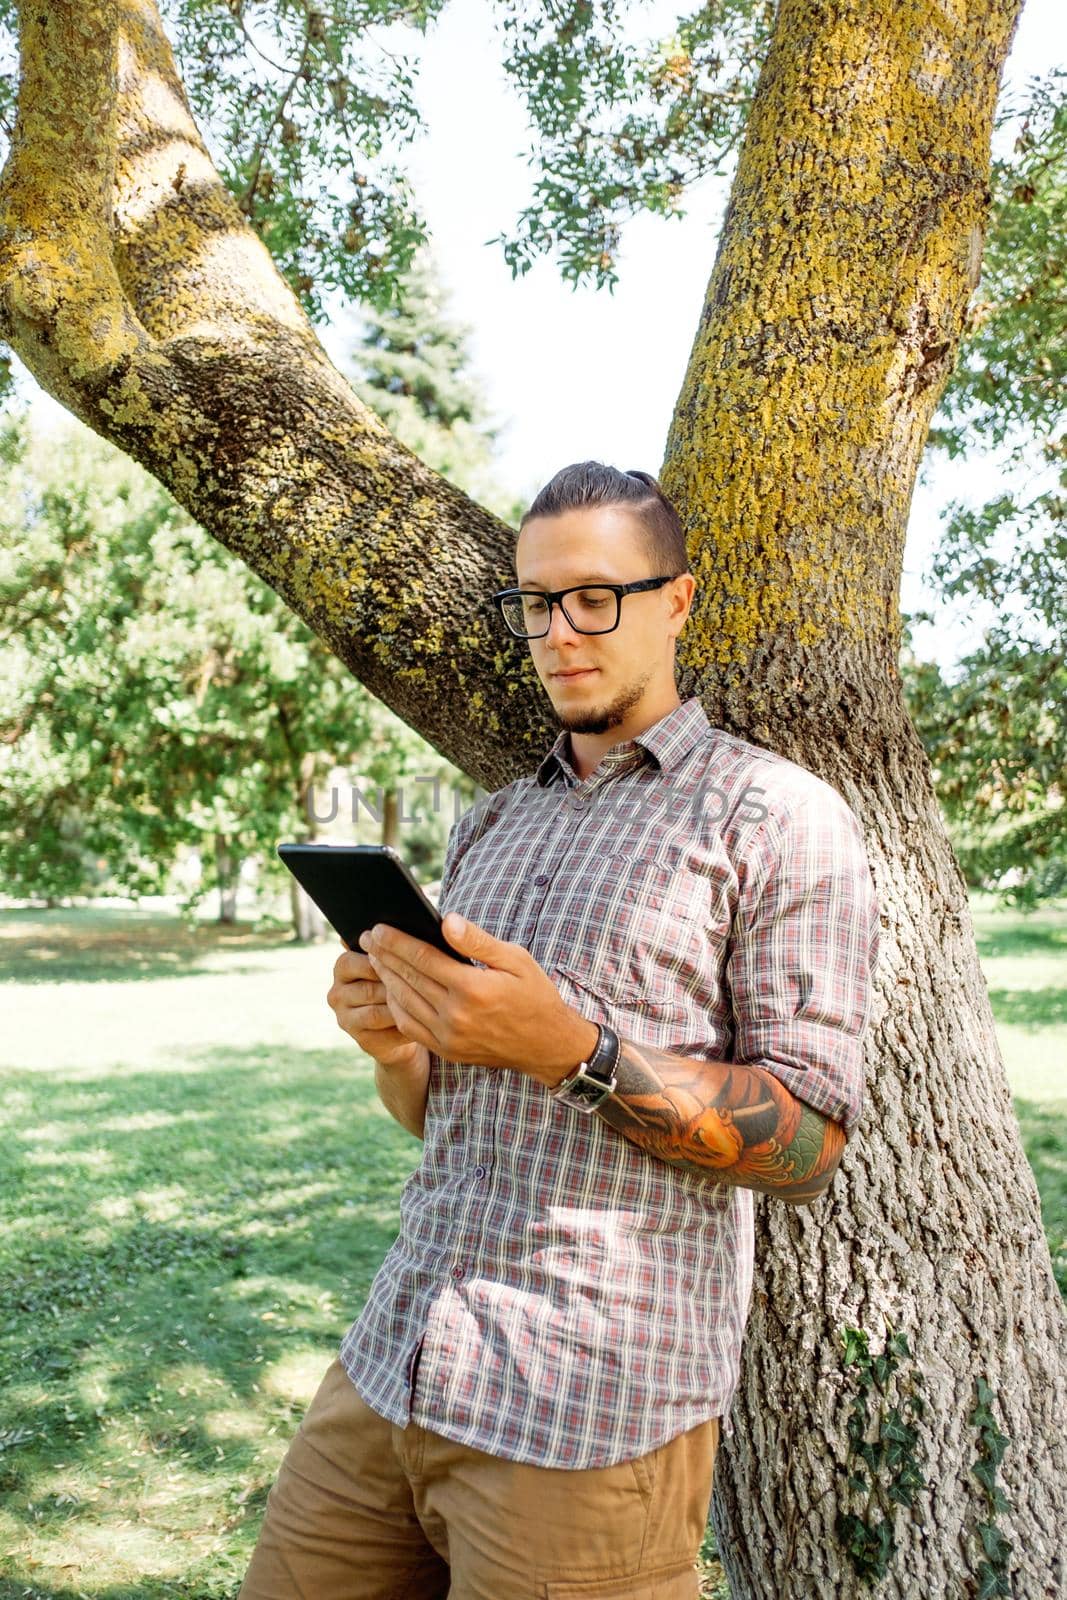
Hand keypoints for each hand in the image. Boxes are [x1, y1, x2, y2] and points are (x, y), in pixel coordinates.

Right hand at [327, 938, 427, 1072]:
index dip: (382, 962)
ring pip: (377, 1013)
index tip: (409, 960)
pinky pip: (385, 1034)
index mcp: (343, 967)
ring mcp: (346, 1019)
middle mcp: (337, 993)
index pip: (354, 960)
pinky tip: (424, 1021)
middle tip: (426, 985)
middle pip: (368, 989)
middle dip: (397, 988)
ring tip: (428, 1003)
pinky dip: (406, 1027)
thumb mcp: (396, 961)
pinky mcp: (361, 1040)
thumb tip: (396, 927)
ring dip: (402, 1009)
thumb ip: (391, 946)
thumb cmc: (402, 982)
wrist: (402, 1023)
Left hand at [359, 914, 599, 1084]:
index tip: (379, 927)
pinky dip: (396, 1006)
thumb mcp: (516, 960)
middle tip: (366, 938)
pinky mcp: (447, 1051)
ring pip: (404, 1002)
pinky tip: (391, 989)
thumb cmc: (533, 995)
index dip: (397, 941)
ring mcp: (449, 1037)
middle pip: (408, 978)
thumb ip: (477, 941)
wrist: (546, 1045)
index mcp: (473, 988)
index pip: (423, 958)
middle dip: (384, 955)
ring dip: (385, 979)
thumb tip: (446, 920)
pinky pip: (410, 1026)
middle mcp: (457, 1015)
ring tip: (375, 959)